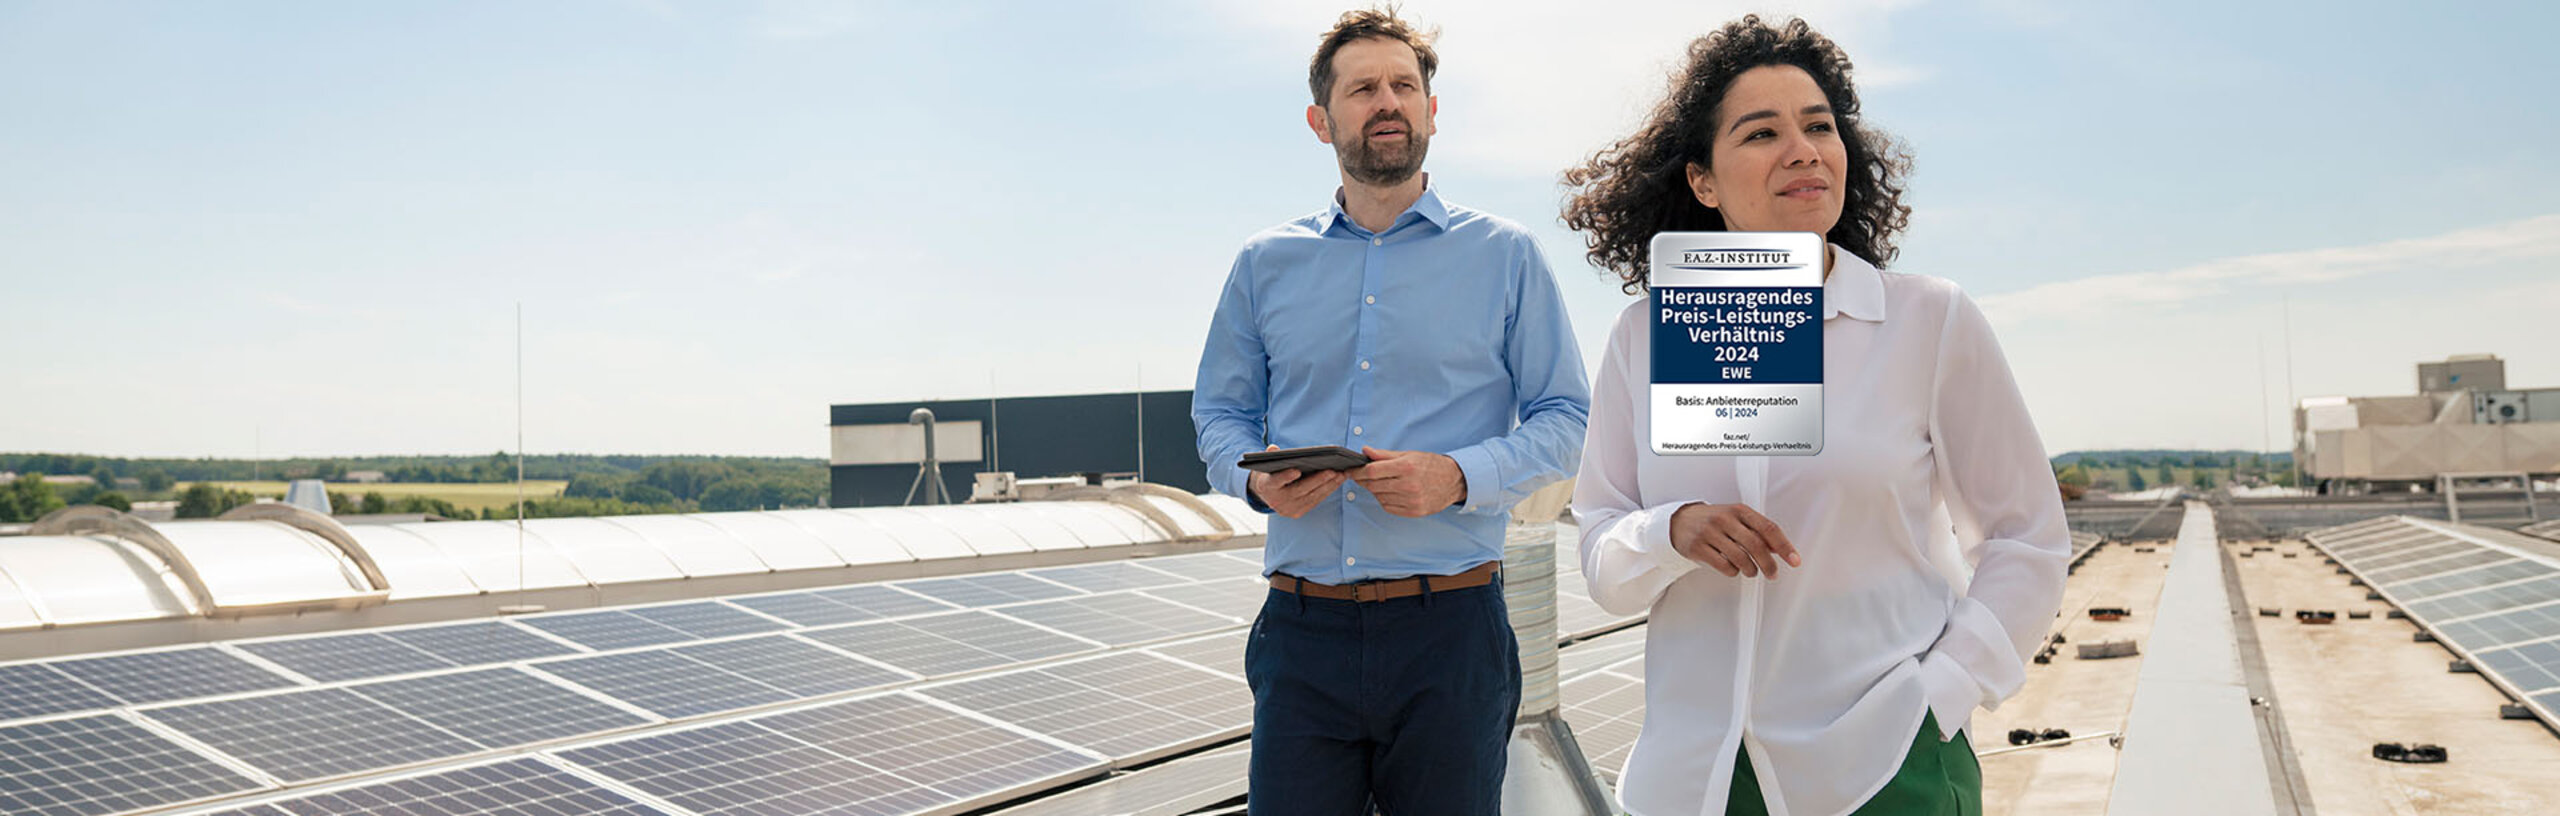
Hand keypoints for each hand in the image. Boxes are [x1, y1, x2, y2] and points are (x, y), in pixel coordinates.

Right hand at [1249, 445, 1343, 517]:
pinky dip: (1327, 491)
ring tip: (1341, 474)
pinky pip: (1315, 501)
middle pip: (1300, 490)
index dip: (1285, 477)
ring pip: (1311, 497)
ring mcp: (1288, 509)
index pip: (1276, 481)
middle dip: (1317, 480)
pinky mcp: (1298, 513)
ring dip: (1328, 486)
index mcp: (1267, 486)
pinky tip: (1337, 481)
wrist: (1268, 494)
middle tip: (1332, 471)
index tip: (1296, 471)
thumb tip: (1273, 448)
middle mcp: (1277, 501)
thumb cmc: (1271, 474)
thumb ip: (1271, 456)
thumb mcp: (1268, 464)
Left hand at [1348, 446, 1465, 517]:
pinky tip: (1392, 492)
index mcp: (1406, 467)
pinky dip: (1385, 499)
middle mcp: (1408, 485)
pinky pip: (1388, 507)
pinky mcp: (1413, 512)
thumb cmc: (1431, 465)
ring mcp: (1411, 500)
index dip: (1357, 472)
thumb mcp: (1408, 455)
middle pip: (1373, 485)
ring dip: (1375, 490)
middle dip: (1363, 481)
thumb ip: (1384, 455)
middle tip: (1362, 476)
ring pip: (1379, 497)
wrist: (1454, 481)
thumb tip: (1365, 451)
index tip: (1352, 471)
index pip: (1372, 472)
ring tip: (1384, 482)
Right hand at [1669, 502, 1800, 577]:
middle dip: (1769, 564)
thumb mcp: (1737, 519)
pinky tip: (1733, 569)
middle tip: (1773, 574)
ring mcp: (1710, 533)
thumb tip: (1779, 549)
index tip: (1794, 560)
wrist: (1680, 521)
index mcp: (1739, 510)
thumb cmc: (1714, 521)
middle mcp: (1725, 519)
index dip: (1784, 546)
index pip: (1768, 528)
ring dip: (1751, 570)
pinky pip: (1724, 566)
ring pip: (1740, 558)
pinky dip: (1733, 572)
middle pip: (1756, 545)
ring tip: (1751, 571)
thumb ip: (1757, 531)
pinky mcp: (1698, 547)